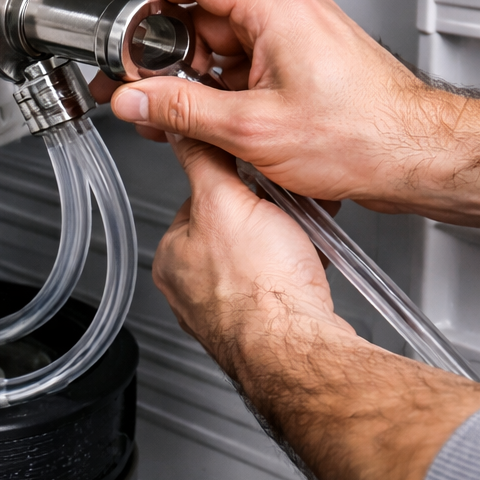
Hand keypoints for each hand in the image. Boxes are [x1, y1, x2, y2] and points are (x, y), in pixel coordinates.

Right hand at [86, 0, 479, 225]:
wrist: (418, 157)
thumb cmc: (363, 136)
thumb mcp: (251, 128)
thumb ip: (180, 110)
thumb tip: (134, 99)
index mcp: (275, 11)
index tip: (118, 5)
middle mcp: (288, 15)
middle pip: (202, 16)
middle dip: (161, 51)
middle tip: (133, 80)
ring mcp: (297, 39)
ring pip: (221, 45)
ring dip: (189, 76)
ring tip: (167, 110)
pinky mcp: (304, 65)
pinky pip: (245, 65)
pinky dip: (218, 88)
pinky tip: (203, 118)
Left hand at [156, 133, 479, 479]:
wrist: (299, 349)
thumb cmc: (261, 285)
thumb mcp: (225, 199)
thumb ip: (204, 160)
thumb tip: (184, 130)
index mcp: (172, 256)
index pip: (197, 202)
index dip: (233, 185)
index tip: (256, 182)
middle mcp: (190, 290)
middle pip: (228, 232)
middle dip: (261, 219)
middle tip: (286, 216)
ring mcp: (224, 314)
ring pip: (255, 262)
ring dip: (282, 247)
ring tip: (299, 246)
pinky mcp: (260, 333)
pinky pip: (276, 291)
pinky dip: (293, 277)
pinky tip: (307, 275)